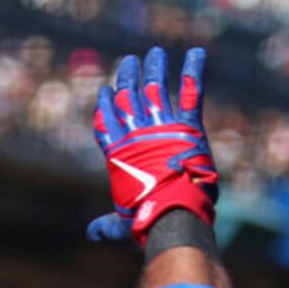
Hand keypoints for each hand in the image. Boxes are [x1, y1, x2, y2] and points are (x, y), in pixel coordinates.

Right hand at [88, 46, 218, 246]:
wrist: (173, 215)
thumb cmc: (145, 223)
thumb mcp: (121, 225)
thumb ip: (107, 226)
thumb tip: (91, 234)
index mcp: (119, 156)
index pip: (106, 123)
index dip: (105, 106)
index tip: (105, 91)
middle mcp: (137, 135)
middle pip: (128, 98)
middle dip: (127, 78)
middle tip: (129, 62)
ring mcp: (162, 127)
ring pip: (155, 88)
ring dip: (154, 68)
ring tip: (155, 53)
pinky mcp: (188, 126)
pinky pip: (191, 92)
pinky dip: (194, 70)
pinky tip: (197, 53)